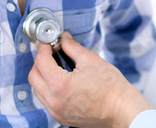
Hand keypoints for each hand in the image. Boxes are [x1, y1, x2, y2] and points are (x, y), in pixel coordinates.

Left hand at [28, 32, 153, 127]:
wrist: (122, 110)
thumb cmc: (111, 88)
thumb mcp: (90, 60)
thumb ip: (72, 47)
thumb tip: (63, 38)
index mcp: (60, 85)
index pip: (41, 61)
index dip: (43, 48)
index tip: (48, 42)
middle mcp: (54, 101)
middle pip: (33, 76)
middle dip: (39, 61)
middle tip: (51, 52)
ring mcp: (57, 111)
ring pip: (37, 90)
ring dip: (42, 76)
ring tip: (56, 66)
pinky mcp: (61, 117)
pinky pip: (46, 101)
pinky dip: (48, 89)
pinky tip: (60, 80)